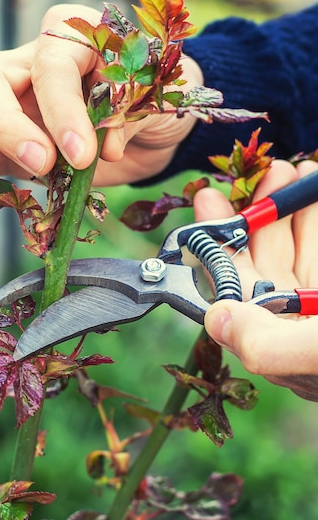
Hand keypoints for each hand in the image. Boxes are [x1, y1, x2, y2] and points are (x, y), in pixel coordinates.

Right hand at [0, 4, 202, 214]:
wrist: (149, 131)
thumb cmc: (152, 103)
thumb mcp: (156, 99)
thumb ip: (132, 111)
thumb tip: (105, 147)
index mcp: (70, 39)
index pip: (51, 65)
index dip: (62, 109)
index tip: (81, 154)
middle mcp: (27, 65)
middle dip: (5, 125)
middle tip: (39, 164)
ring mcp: (6, 105)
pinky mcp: (0, 145)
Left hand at [193, 159, 317, 400]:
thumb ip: (267, 345)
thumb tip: (214, 322)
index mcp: (288, 350)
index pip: (236, 292)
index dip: (219, 246)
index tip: (212, 199)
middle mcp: (303, 329)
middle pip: (268, 265)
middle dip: (262, 216)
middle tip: (268, 170)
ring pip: (300, 253)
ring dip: (291, 211)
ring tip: (292, 169)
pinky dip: (316, 222)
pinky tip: (313, 195)